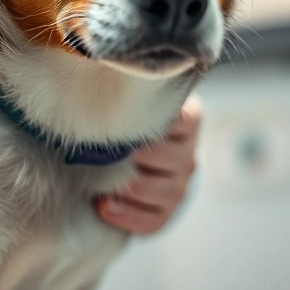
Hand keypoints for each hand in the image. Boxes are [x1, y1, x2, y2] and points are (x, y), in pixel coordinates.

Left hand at [96, 93, 201, 234]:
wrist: (114, 154)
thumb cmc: (120, 119)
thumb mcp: (129, 101)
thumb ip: (125, 91)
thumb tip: (102, 69)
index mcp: (186, 119)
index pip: (186, 120)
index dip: (160, 124)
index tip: (131, 123)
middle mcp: (188, 152)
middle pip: (175, 159)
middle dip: (142, 157)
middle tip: (113, 152)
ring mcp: (180, 184)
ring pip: (165, 191)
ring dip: (131, 188)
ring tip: (101, 182)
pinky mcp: (165, 211)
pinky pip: (154, 220)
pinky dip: (128, 216)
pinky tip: (104, 206)